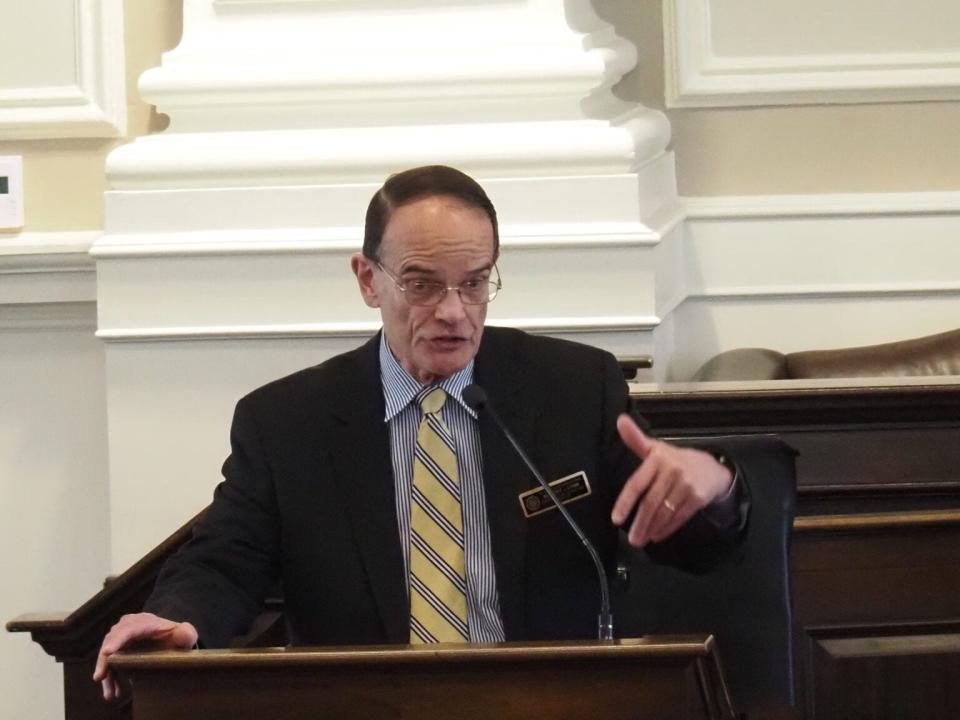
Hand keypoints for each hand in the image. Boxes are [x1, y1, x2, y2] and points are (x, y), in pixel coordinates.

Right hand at [93, 612, 197, 699]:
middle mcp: (129, 628)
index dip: (117, 640)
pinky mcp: (119, 651)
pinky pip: (111, 665)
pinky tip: (114, 692)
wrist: (171, 641)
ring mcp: (122, 639)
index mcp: (144, 621)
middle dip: (105, 660)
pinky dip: (111, 678)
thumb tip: (183, 632)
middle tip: (100, 677)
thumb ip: (186, 633)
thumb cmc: (177, 637)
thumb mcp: (185, 635)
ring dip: (107, 674)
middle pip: (112, 642)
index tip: (107, 653)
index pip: (128, 629)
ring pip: (108, 655)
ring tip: (110, 693)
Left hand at [611, 414, 732, 546]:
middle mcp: (672, 471)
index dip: (625, 502)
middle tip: (632, 539)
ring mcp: (686, 485)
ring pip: (664, 512)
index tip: (616, 519)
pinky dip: (667, 529)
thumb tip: (619, 420)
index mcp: (657, 459)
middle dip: (640, 523)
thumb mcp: (656, 448)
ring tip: (641, 540)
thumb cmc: (675, 460)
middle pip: (651, 502)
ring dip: (651, 528)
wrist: (712, 468)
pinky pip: (679, 517)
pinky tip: (657, 536)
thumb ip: (636, 439)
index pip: (637, 484)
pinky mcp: (698, 498)